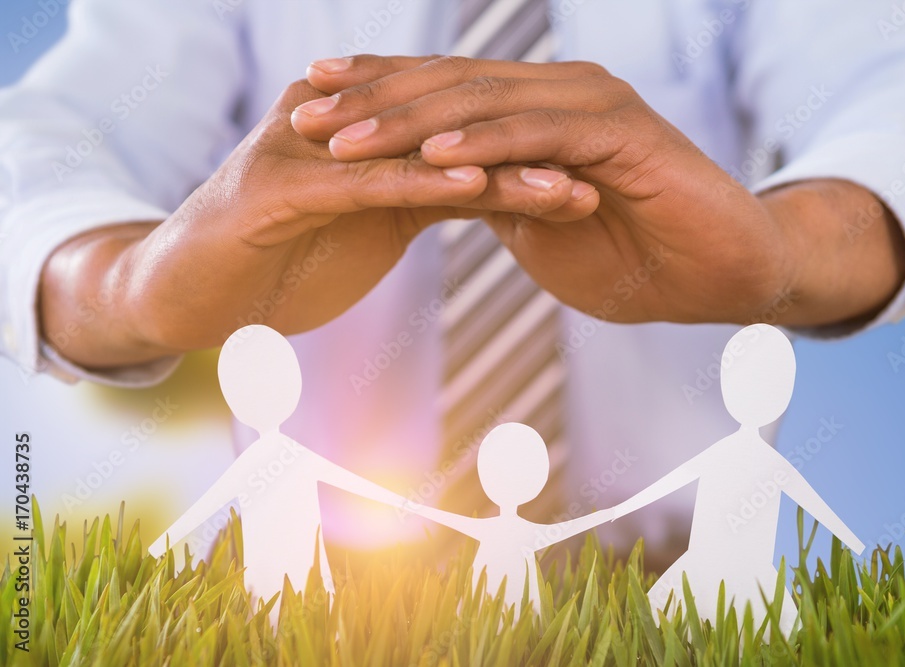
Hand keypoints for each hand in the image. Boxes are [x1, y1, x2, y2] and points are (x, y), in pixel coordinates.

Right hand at [40, 80, 595, 367]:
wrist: (185, 293)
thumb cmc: (276, 262)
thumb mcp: (363, 226)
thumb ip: (416, 196)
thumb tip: (483, 187)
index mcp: (365, 134)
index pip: (463, 138)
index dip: (533, 155)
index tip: (603, 175)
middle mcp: (341, 124)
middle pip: (455, 134)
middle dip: (533, 155)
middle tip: (609, 169)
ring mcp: (307, 146)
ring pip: (421, 152)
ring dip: (499, 167)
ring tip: (568, 182)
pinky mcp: (279, 184)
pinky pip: (364, 182)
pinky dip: (421, 183)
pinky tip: (473, 186)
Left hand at [294, 55, 904, 326]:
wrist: (722, 277)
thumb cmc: (636, 260)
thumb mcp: (540, 228)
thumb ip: (495, 199)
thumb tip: (444, 191)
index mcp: (536, 111)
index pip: (440, 96)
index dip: (373, 98)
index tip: (307, 107)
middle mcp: (559, 94)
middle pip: (448, 86)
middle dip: (369, 100)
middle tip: (300, 112)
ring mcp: (591, 106)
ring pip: (482, 104)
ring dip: (408, 121)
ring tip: (340, 140)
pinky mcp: (622, 133)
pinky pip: (537, 135)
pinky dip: (482, 146)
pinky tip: (429, 160)